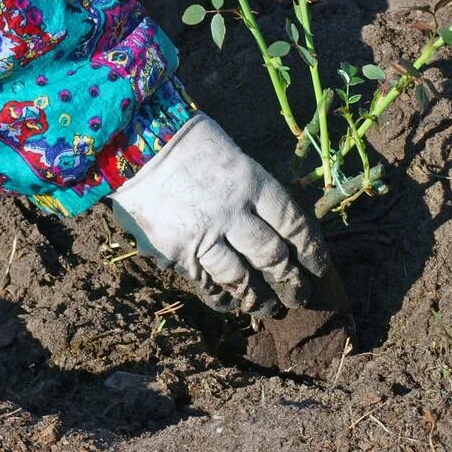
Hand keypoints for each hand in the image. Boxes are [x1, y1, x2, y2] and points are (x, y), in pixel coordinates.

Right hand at [109, 114, 328, 313]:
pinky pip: (208, 283)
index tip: (318, 267)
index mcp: (253, 182)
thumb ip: (252, 190)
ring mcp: (205, 235)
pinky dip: (224, 297)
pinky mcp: (178, 253)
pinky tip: (233, 304)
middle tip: (300, 296)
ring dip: (260, 298)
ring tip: (271, 308)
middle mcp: (234, 212)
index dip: (310, 250)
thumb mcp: (232, 156)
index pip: (293, 223)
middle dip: (291, 281)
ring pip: (243, 278)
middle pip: (273, 256)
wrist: (134, 144)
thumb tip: (273, 224)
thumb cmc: (187, 144)